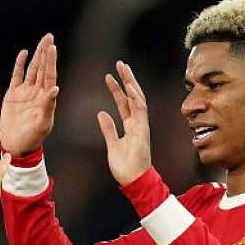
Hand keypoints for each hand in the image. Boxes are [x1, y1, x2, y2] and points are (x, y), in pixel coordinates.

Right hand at [0, 34, 58, 156]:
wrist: (16, 145)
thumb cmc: (32, 138)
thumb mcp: (43, 124)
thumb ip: (48, 106)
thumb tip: (55, 89)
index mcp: (46, 99)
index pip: (50, 75)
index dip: (51, 61)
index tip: (53, 47)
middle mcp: (37, 93)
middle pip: (42, 68)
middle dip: (46, 53)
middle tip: (49, 37)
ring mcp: (25, 92)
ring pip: (31, 69)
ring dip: (36, 56)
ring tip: (42, 42)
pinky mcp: (13, 94)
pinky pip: (17, 76)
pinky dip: (20, 65)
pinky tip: (23, 53)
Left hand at [97, 60, 153, 186]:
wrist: (133, 180)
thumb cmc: (124, 167)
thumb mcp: (112, 144)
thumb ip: (108, 129)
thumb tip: (101, 113)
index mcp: (130, 126)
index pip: (124, 103)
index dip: (117, 90)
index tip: (110, 77)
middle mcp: (137, 123)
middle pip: (132, 96)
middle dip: (126, 80)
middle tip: (119, 64)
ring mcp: (141, 125)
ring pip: (137, 98)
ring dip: (131, 83)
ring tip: (123, 68)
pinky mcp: (143, 130)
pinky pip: (140, 110)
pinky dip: (135, 97)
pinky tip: (129, 85)